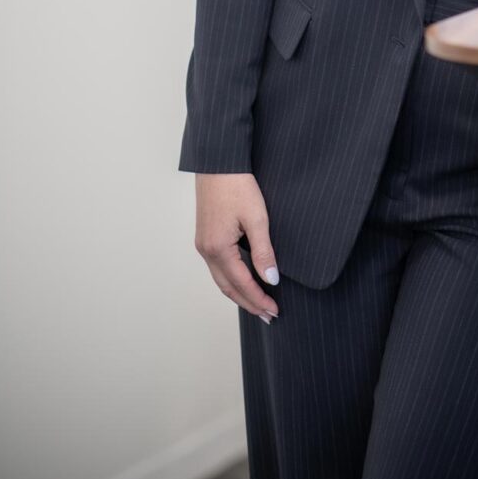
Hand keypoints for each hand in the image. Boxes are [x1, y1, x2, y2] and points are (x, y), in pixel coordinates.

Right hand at [193, 173, 280, 322]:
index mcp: (218, 249)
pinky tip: (242, 280)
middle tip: (268, 316)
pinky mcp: (205, 236)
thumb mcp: (257, 218)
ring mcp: (203, 244)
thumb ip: (263, 252)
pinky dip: (231, 279)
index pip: (241, 284)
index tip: (274, 311)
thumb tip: (271, 280)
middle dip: (248, 303)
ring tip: (257, 304)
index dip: (259, 299)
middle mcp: (206, 251)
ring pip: (221, 279)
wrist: (218, 162)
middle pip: (228, 288)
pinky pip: (218, 267)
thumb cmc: (237, 185)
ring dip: (239, 293)